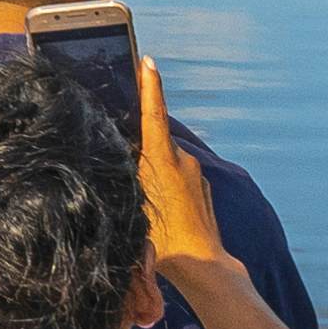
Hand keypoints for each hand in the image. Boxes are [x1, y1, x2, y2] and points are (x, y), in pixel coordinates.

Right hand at [132, 38, 222, 274]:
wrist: (203, 266)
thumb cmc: (165, 243)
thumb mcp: (134, 204)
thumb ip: (131, 176)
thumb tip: (128, 159)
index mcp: (164, 160)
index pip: (154, 113)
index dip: (149, 86)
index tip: (147, 62)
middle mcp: (184, 162)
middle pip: (157, 139)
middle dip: (141, 144)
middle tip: (125, 164)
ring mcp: (196, 176)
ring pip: (167, 162)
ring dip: (154, 172)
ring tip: (142, 201)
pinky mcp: (203, 191)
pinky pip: (179, 179)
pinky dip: (166, 186)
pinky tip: (159, 211)